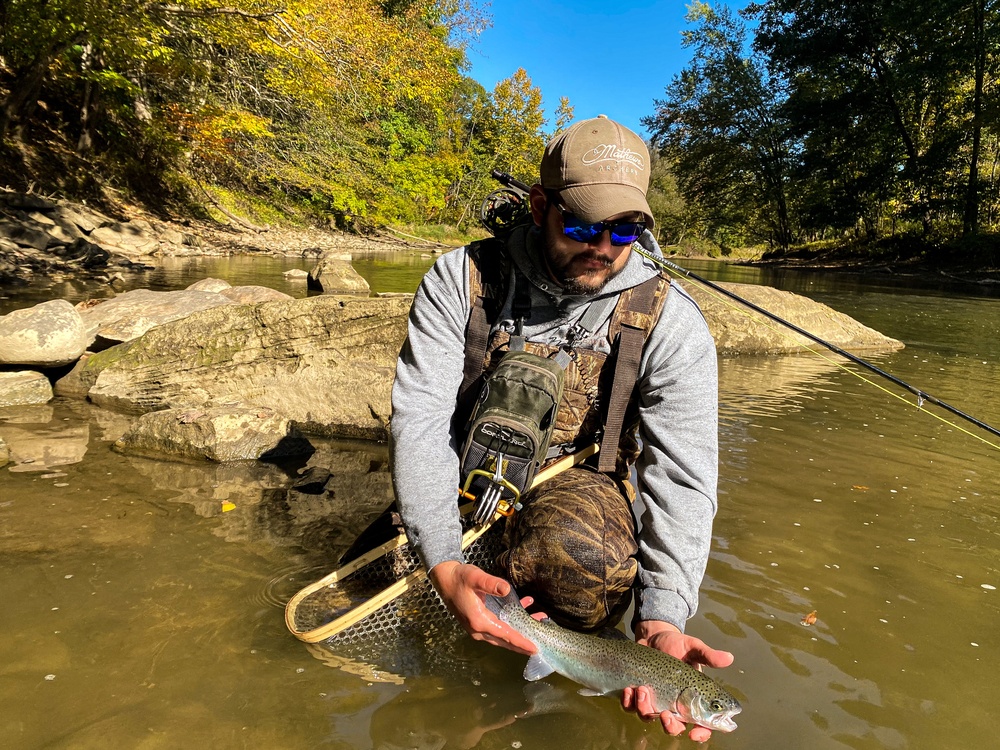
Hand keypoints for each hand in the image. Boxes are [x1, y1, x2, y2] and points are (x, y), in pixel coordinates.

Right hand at [428, 561, 536, 654]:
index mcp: (479, 621)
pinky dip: (510, 621)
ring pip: (502, 635)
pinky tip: (522, 606)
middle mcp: (478, 629)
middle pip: (504, 640)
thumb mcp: (476, 578)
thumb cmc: (460, 578)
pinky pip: (497, 627)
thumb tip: (506, 589)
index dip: (521, 642)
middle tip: (540, 644)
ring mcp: (477, 628)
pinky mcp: (478, 623)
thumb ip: (491, 584)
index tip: (534, 649)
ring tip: (538, 619)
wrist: (445, 579)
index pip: (505, 635)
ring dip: (519, 630)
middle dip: (523, 641)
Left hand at [621, 620, 734, 741]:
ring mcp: (654, 701)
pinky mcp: (637, 694)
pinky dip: (629, 702)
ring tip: (643, 689)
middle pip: (674, 728)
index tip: (694, 733)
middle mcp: (674, 704)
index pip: (702, 724)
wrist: (653, 636)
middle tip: (665, 714)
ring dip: (645, 709)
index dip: (701, 733)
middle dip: (669, 726)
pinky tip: (630, 689)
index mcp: (693, 699)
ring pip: (649, 719)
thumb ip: (708, 655)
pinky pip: (631, 707)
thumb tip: (729, 658)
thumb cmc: (676, 644)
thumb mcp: (693, 648)